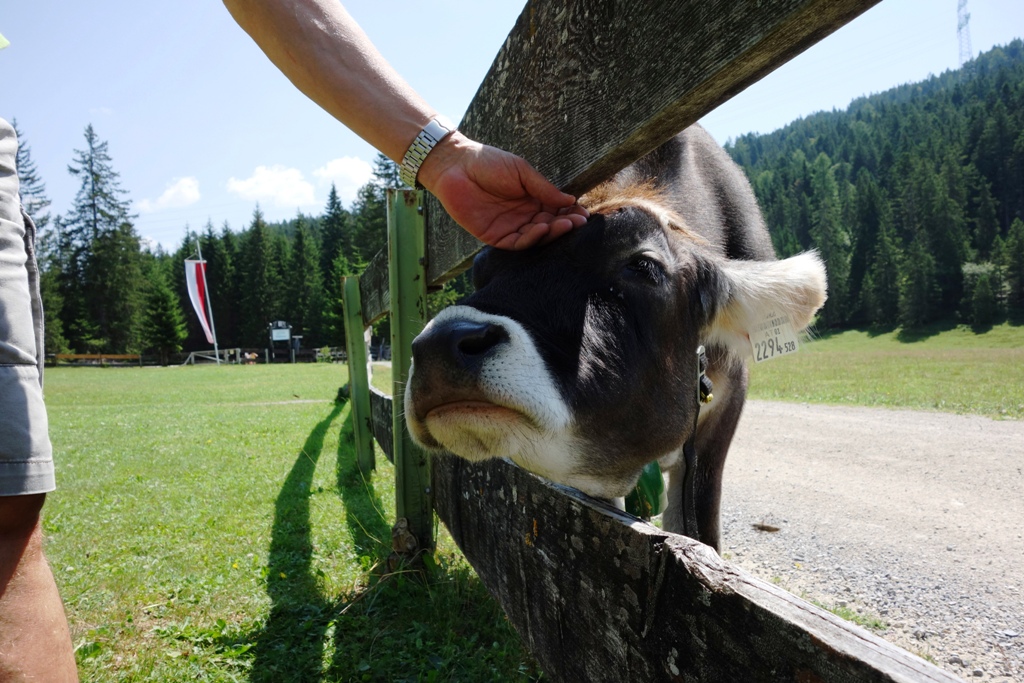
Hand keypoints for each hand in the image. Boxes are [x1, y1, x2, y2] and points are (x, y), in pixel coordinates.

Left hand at [418, 132, 588, 249]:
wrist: (456, 166)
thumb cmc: (489, 163)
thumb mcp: (522, 172)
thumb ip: (543, 188)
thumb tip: (570, 200)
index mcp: (532, 199)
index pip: (556, 211)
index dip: (570, 213)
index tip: (584, 213)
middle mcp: (523, 216)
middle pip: (550, 226)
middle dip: (565, 224)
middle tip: (579, 222)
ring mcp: (510, 227)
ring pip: (536, 237)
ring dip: (552, 232)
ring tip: (564, 225)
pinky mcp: (495, 237)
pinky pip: (517, 243)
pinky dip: (531, 238)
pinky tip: (542, 229)